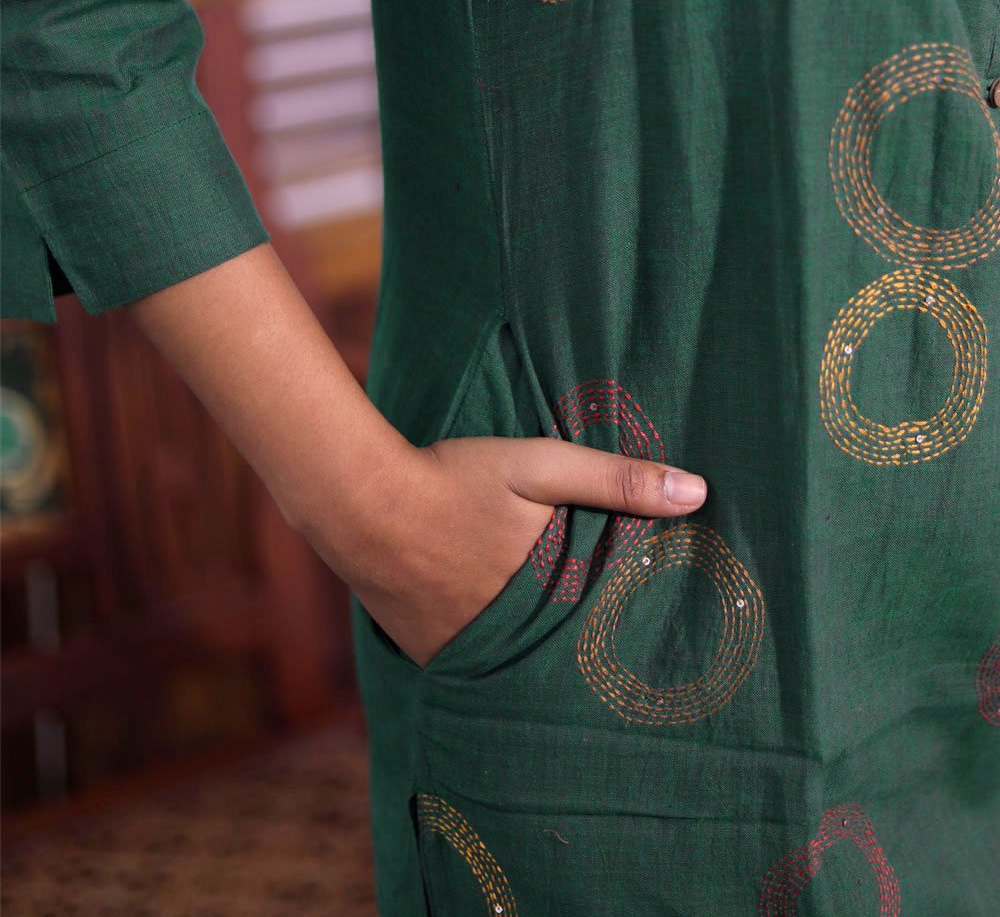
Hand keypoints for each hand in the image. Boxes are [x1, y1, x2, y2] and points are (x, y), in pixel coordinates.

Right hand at [318, 434, 707, 668]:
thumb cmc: (455, 479)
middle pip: (572, 648)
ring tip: (570, 642)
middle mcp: (517, 640)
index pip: (613, 620)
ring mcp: (472, 656)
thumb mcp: (539, 465)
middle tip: (628, 644)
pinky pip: (482, 666)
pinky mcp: (437, 658)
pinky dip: (499, 653)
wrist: (361, 504)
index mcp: (552, 596)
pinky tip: (511, 635)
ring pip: (526, 661)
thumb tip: (699, 494)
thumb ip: (615, 480)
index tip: (664, 617)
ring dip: (546, 650)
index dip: (636, 615)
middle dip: (595, 642)